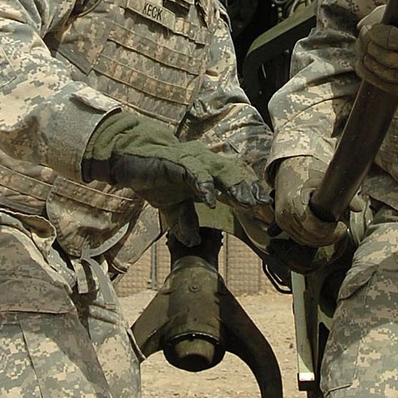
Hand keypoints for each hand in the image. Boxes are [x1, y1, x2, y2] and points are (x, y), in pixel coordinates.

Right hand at [85, 112, 269, 215]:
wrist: (130, 157)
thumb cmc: (156, 177)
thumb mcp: (172, 207)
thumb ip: (185, 222)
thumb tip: (192, 241)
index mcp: (209, 173)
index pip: (236, 184)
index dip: (252, 197)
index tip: (266, 213)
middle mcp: (206, 163)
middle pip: (236, 175)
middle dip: (252, 191)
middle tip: (265, 208)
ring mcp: (193, 160)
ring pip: (221, 170)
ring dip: (236, 186)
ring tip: (248, 202)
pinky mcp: (178, 161)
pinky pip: (194, 172)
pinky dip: (204, 185)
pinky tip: (211, 199)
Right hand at [273, 156, 348, 247]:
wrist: (289, 168)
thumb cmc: (307, 172)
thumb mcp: (325, 180)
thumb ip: (343, 194)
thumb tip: (358, 207)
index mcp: (293, 202)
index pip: (312, 227)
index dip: (329, 232)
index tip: (342, 227)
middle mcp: (284, 214)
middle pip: (309, 237)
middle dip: (328, 237)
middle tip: (341, 230)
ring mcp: (282, 221)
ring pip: (304, 240)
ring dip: (321, 239)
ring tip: (335, 231)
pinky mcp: (283, 224)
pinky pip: (299, 238)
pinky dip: (312, 238)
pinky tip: (324, 233)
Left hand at [354, 6, 397, 98]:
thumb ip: (390, 16)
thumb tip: (362, 27)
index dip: (385, 36)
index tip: (373, 30)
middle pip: (397, 61)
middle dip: (375, 51)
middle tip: (365, 42)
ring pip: (393, 78)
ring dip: (371, 66)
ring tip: (363, 55)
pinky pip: (393, 90)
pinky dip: (374, 79)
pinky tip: (364, 68)